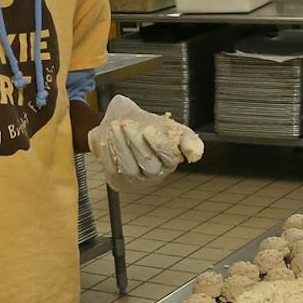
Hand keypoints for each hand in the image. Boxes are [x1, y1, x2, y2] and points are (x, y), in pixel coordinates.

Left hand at [89, 94, 203, 194]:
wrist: (119, 122)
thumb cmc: (147, 125)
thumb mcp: (169, 127)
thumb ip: (186, 138)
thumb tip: (196, 155)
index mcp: (170, 161)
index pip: (170, 157)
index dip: (159, 144)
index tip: (148, 128)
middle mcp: (155, 174)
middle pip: (149, 165)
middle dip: (137, 144)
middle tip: (128, 125)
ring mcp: (135, 179)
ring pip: (129, 167)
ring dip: (121, 146)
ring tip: (115, 127)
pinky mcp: (116, 179)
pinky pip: (112, 168)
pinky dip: (108, 152)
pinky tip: (106, 137)